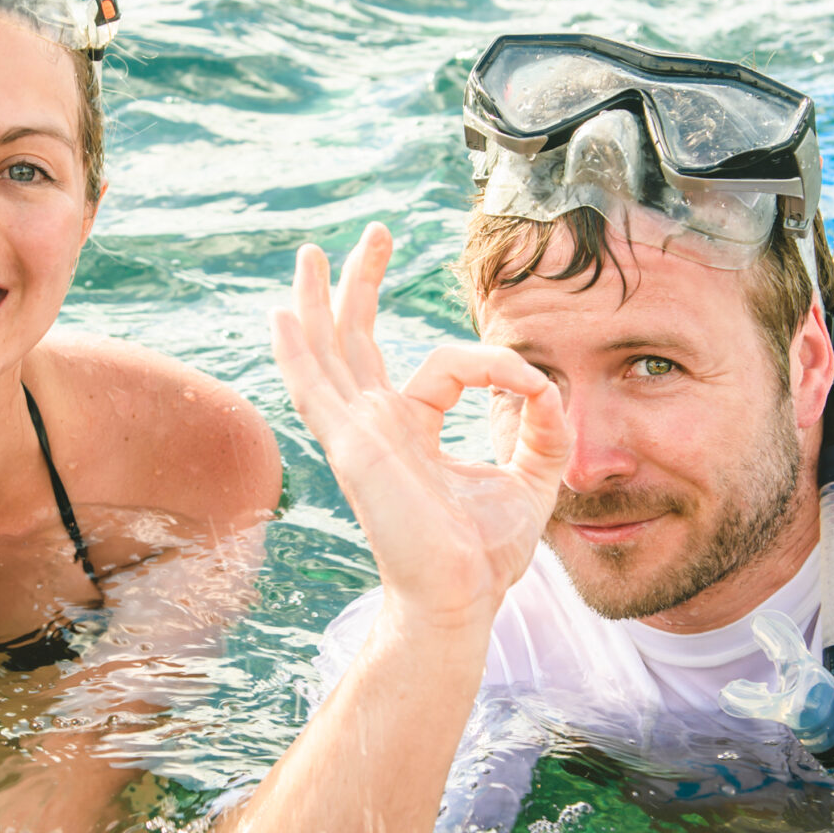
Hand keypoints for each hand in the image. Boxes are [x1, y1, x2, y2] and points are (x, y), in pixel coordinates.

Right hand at [269, 224, 571, 629]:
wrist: (462, 599)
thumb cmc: (485, 554)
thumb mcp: (532, 476)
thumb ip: (541, 427)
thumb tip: (549, 386)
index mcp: (409, 430)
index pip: (440, 366)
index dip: (494, 364)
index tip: (535, 384)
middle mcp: (376, 426)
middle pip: (356, 341)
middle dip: (362, 283)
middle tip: (375, 233)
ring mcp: (358, 435)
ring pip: (330, 354)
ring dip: (320, 301)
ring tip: (311, 254)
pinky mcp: (355, 448)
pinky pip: (319, 391)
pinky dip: (299, 352)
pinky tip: (285, 315)